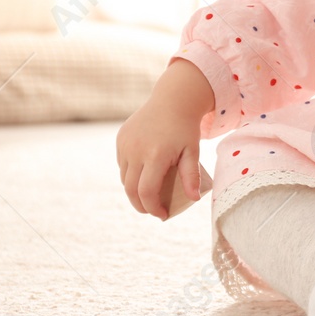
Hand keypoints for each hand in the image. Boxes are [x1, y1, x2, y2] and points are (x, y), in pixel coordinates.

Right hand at [117, 58, 211, 220]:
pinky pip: (122, 164)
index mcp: (156, 155)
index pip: (147, 192)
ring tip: (149, 194)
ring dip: (134, 190)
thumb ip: (191, 176)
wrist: (173, 100)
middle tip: (153, 211)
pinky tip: (143, 175)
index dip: (152, 208)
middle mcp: (136, 150)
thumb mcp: (193, 151)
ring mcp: (125, 144)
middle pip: (131, 190)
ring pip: (125, 178)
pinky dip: (130, 175)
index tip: (162, 215)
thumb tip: (194, 200)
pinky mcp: (120, 139)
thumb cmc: (186, 128)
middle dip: (141, 205)